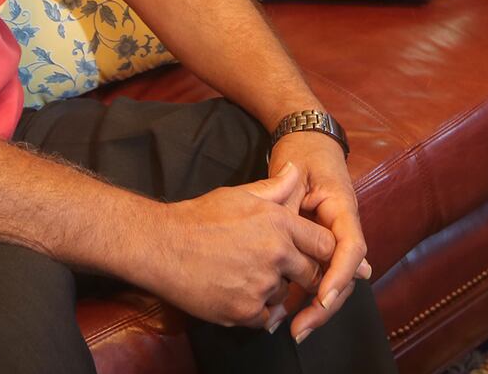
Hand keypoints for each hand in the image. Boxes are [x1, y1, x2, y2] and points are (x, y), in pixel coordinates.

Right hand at [132, 163, 336, 330]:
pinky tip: (238, 293)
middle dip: (301, 273)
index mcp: (278, 222)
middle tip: (279, 269)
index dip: (321, 251)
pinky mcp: (245, 310)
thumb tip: (297, 170)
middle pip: (312, 274)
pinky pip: (266, 317)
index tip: (310, 254)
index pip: (325, 244)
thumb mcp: (239, 194)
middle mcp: (276, 254)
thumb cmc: (199, 217)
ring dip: (274, 290)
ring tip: (247, 276)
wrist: (162, 246)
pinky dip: (256, 310)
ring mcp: (261, 284)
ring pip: (286, 295)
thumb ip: (275, 187)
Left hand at [268, 131, 370, 343]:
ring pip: (334, 278)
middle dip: (326, 304)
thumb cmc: (301, 153)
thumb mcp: (292, 177)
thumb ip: (291, 210)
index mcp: (344, 209)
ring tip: (296, 329)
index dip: (338, 275)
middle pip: (345, 274)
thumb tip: (292, 245)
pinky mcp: (321, 243)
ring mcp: (335, 237)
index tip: (322, 298)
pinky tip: (292, 314)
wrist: (305, 138)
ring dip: (318, 305)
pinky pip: (321, 272)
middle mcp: (345, 227)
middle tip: (301, 328)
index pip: (350, 248)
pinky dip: (308, 292)